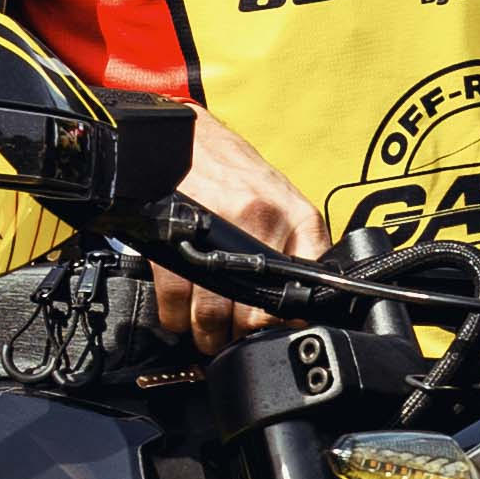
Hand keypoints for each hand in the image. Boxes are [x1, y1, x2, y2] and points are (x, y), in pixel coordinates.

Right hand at [167, 110, 329, 357]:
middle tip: (232, 340)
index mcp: (297, 219)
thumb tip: (305, 306)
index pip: (303, 292)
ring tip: (207, 334)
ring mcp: (217, 229)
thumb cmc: (241, 176)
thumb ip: (304, 249)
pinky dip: (175, 318)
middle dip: (239, 337)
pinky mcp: (176, 237)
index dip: (286, 324)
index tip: (274, 333)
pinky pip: (175, 299)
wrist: (193, 138)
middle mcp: (262, 221)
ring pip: (211, 314)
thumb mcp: (289, 205)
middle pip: (252, 314)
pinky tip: (181, 313)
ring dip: (206, 335)